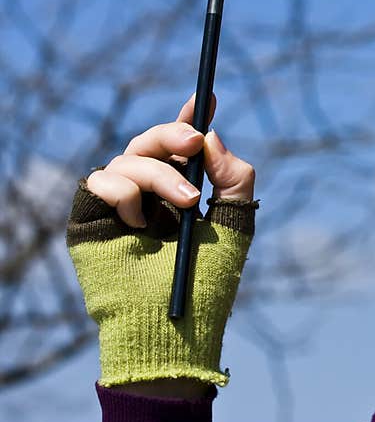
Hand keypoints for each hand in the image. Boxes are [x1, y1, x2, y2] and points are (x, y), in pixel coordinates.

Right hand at [67, 92, 258, 390]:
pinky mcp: (93, 218)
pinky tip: (139, 222)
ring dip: (159, 174)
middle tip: (195, 142)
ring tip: (184, 206)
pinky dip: (123, 192)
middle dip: (174, 134)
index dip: (192, 118)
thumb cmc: (207, 284)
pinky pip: (99, 180)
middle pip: (153, 141)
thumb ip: (234, 179)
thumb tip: (213, 137)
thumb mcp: (234, 226)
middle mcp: (151, 192)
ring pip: (128, 157)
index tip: (209, 95)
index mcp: (184, 191)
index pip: (184, 147)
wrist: (174, 326)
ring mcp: (121, 204)